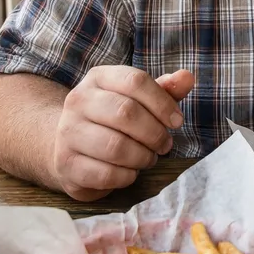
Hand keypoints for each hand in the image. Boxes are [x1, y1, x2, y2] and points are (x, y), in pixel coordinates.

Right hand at [52, 67, 194, 200]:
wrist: (71, 143)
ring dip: (142, 157)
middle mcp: (78, 100)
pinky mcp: (66, 164)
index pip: (136, 81)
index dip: (163, 103)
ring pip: (115, 146)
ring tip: (149, 158)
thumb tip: (188, 77)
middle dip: (155, 133)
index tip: (177, 121)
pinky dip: (127, 176)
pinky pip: (105, 174)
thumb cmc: (115, 117)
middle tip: (165, 145)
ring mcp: (67, 132)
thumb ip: (166, 89)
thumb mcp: (140, 98)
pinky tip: (131, 171)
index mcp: (99, 77)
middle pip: (126, 113)